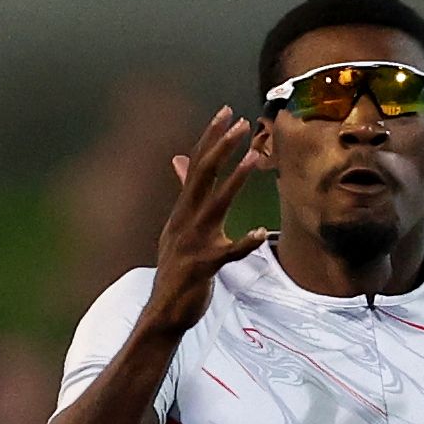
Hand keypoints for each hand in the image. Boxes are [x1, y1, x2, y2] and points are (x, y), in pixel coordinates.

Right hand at [142, 107, 273, 334]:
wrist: (165, 310)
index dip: (210, 138)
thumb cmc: (178, 268)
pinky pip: (227, 253)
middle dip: (221, 147)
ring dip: (235, 181)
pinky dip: (243, 243)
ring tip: (254, 158)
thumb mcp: (179, 226)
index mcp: (182, 210)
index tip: (226, 113)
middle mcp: (185, 221)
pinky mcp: (204, 268)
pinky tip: (258, 233)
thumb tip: (181, 160)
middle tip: (240, 124)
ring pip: (215, 205)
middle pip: (203, 176)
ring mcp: (193, 244)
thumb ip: (185, 194)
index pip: (196, 166)